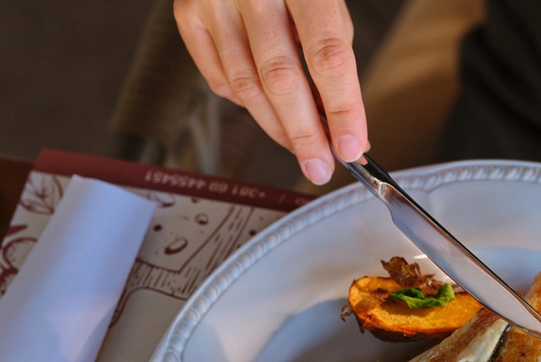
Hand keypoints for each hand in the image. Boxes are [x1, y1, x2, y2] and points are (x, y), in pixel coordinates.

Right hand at [174, 0, 367, 183]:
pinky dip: (244, 101)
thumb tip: (339, 118)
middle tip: (321, 165)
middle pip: (279, 78)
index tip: (352, 146)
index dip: (342, 108)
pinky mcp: (187, 13)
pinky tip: (265, 108)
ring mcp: (213, 0)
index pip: (326, 55)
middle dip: (304, 133)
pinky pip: (218, 78)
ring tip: (302, 147)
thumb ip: (331, 50)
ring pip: (245, 87)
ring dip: (277, 127)